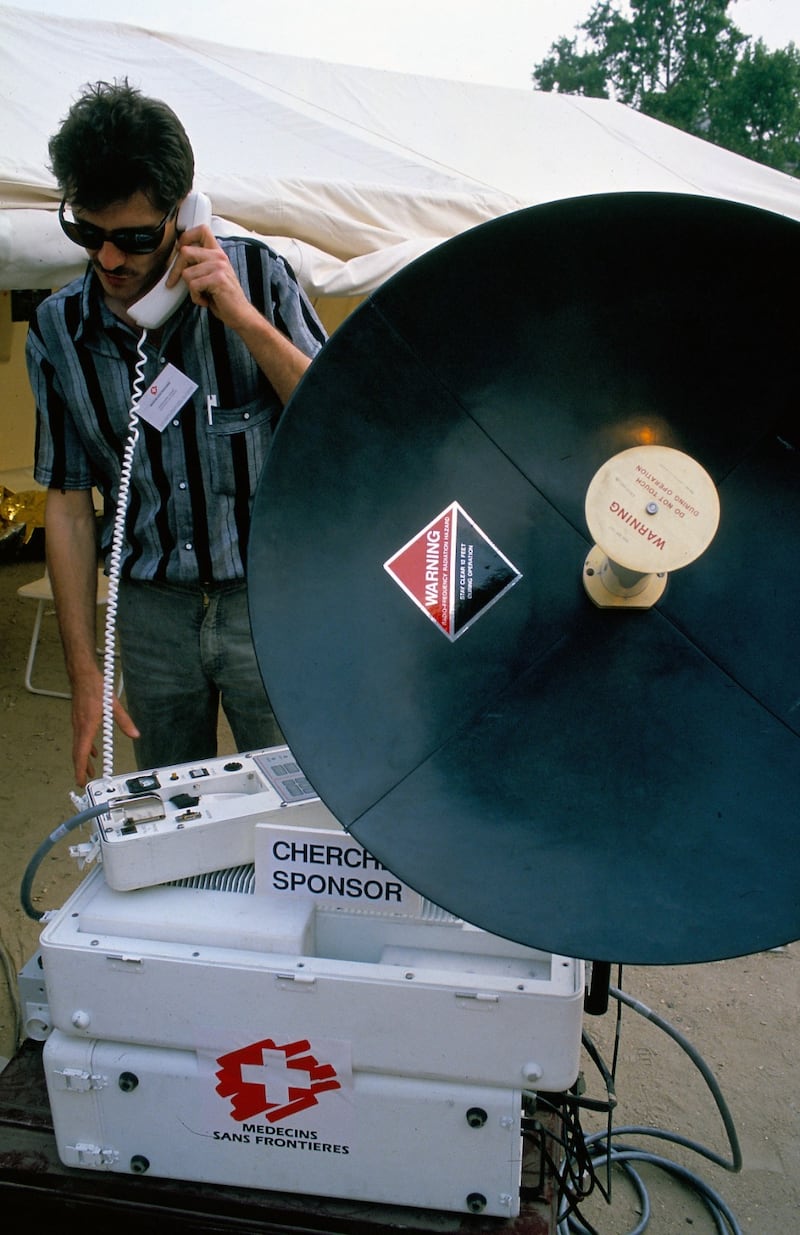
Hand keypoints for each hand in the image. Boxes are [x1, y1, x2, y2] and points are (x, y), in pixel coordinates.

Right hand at [70, 666, 139, 786]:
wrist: (82, 675)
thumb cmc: (95, 687)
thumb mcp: (114, 705)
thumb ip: (124, 721)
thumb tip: (135, 734)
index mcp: (87, 726)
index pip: (80, 753)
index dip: (80, 769)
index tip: (80, 781)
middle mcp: (79, 727)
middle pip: (77, 753)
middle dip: (80, 769)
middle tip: (84, 781)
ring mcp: (77, 723)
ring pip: (77, 746)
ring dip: (82, 759)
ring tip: (89, 770)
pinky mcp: (79, 720)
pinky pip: (80, 738)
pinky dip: (85, 748)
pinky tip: (92, 751)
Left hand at [171, 224, 255, 329]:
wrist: (240, 314)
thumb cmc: (224, 297)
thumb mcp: (212, 275)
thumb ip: (200, 263)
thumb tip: (179, 258)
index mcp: (218, 253)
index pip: (202, 230)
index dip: (186, 236)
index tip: (179, 249)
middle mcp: (219, 257)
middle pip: (185, 251)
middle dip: (176, 270)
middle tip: (175, 281)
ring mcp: (219, 266)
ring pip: (187, 272)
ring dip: (190, 289)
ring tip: (202, 294)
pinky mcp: (218, 279)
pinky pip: (193, 285)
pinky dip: (196, 297)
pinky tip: (205, 300)